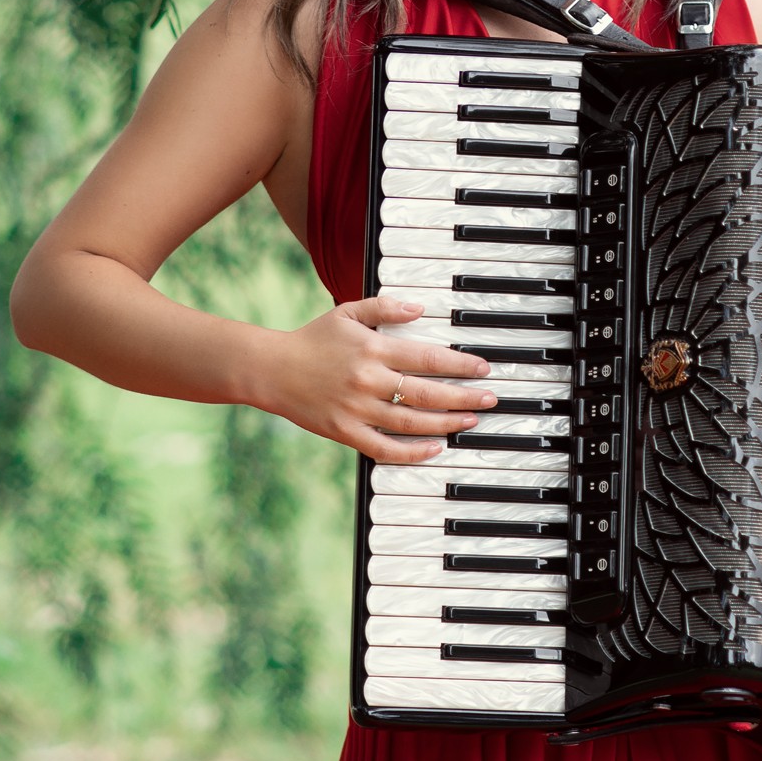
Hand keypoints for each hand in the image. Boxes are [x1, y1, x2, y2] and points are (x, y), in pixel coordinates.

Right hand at [264, 295, 497, 463]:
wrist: (271, 369)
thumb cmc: (313, 339)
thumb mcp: (347, 312)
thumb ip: (384, 307)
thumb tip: (420, 308)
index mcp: (372, 348)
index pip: (427, 358)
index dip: (460, 364)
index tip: (482, 369)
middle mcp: (368, 380)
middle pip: (427, 393)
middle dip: (464, 397)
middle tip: (490, 399)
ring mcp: (356, 409)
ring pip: (411, 422)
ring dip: (446, 423)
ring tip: (470, 420)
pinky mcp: (344, 432)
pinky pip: (384, 448)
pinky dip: (412, 452)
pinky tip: (434, 448)